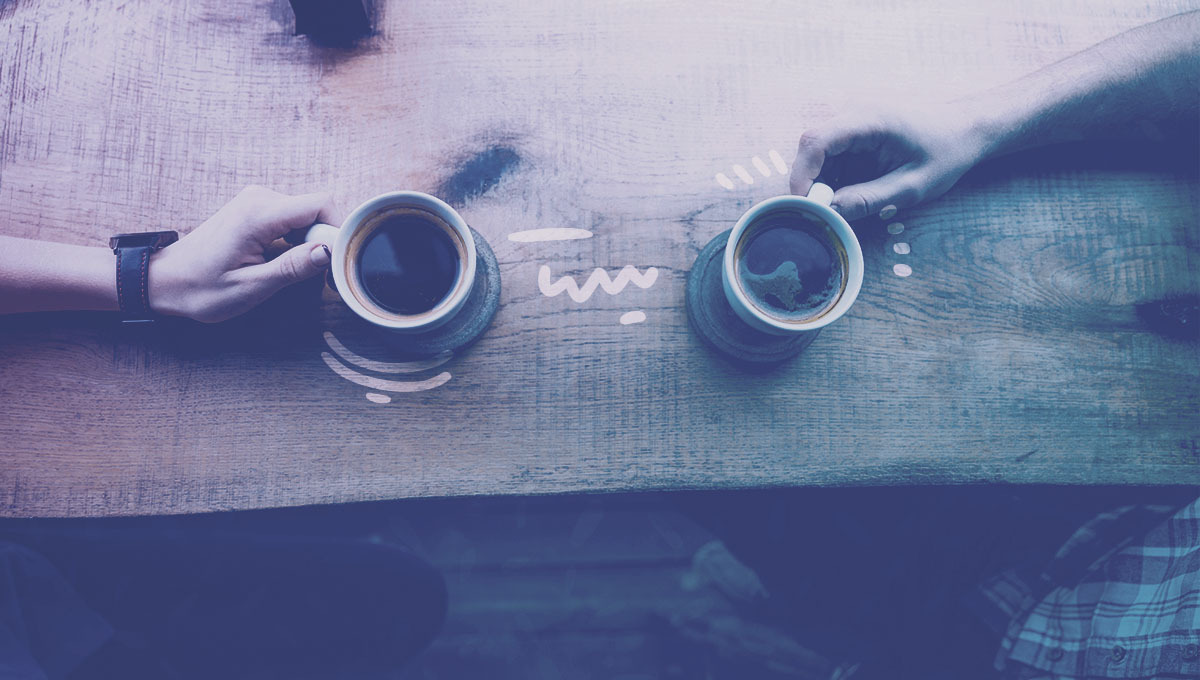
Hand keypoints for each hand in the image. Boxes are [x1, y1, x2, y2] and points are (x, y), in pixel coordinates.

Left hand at [148, 186, 340, 322]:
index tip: (338, 260)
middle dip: (325, 241)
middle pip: (316, 209)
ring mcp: (256, 201)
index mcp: (258, 214)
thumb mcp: (251, 287)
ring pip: (307, 215)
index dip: (339, 230)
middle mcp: (259, 199)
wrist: (166, 280)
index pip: (321, 203)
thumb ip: (292, 268)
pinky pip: (292, 218)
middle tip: (317, 276)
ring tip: (296, 272)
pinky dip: (298, 240)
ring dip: (311, 243)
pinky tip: (283, 262)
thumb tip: (327, 252)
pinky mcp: (255, 209)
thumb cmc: (201, 288)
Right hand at [789, 101, 990, 221]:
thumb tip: (830, 212)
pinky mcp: (856, 135)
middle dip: (811, 183)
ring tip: (847, 204)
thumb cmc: (946, 154)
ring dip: (823, 183)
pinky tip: (853, 193)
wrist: (966, 130)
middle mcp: (855, 117)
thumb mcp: (911, 186)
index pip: (816, 142)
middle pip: (811, 148)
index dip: (802, 175)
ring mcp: (854, 124)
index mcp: (869, 122)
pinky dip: (834, 179)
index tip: (805, 205)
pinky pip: (832, 158)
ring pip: (818, 155)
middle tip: (825, 212)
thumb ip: (869, 199)